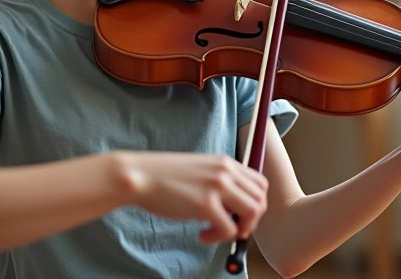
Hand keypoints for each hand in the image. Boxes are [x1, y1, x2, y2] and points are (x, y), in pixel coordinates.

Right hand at [118, 152, 268, 243]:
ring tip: (218, 232)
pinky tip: (202, 235)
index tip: (241, 216)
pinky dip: (219, 238)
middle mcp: (226, 172)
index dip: (256, 203)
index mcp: (226, 162)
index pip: (260, 183)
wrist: (139, 175)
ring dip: (240, 229)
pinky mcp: (205, 204)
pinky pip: (229, 229)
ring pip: (252, 213)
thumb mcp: (199, 170)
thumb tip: (233, 206)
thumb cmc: (164, 176)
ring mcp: (217, 187)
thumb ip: (219, 181)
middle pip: (261, 199)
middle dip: (252, 219)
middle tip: (233, 228)